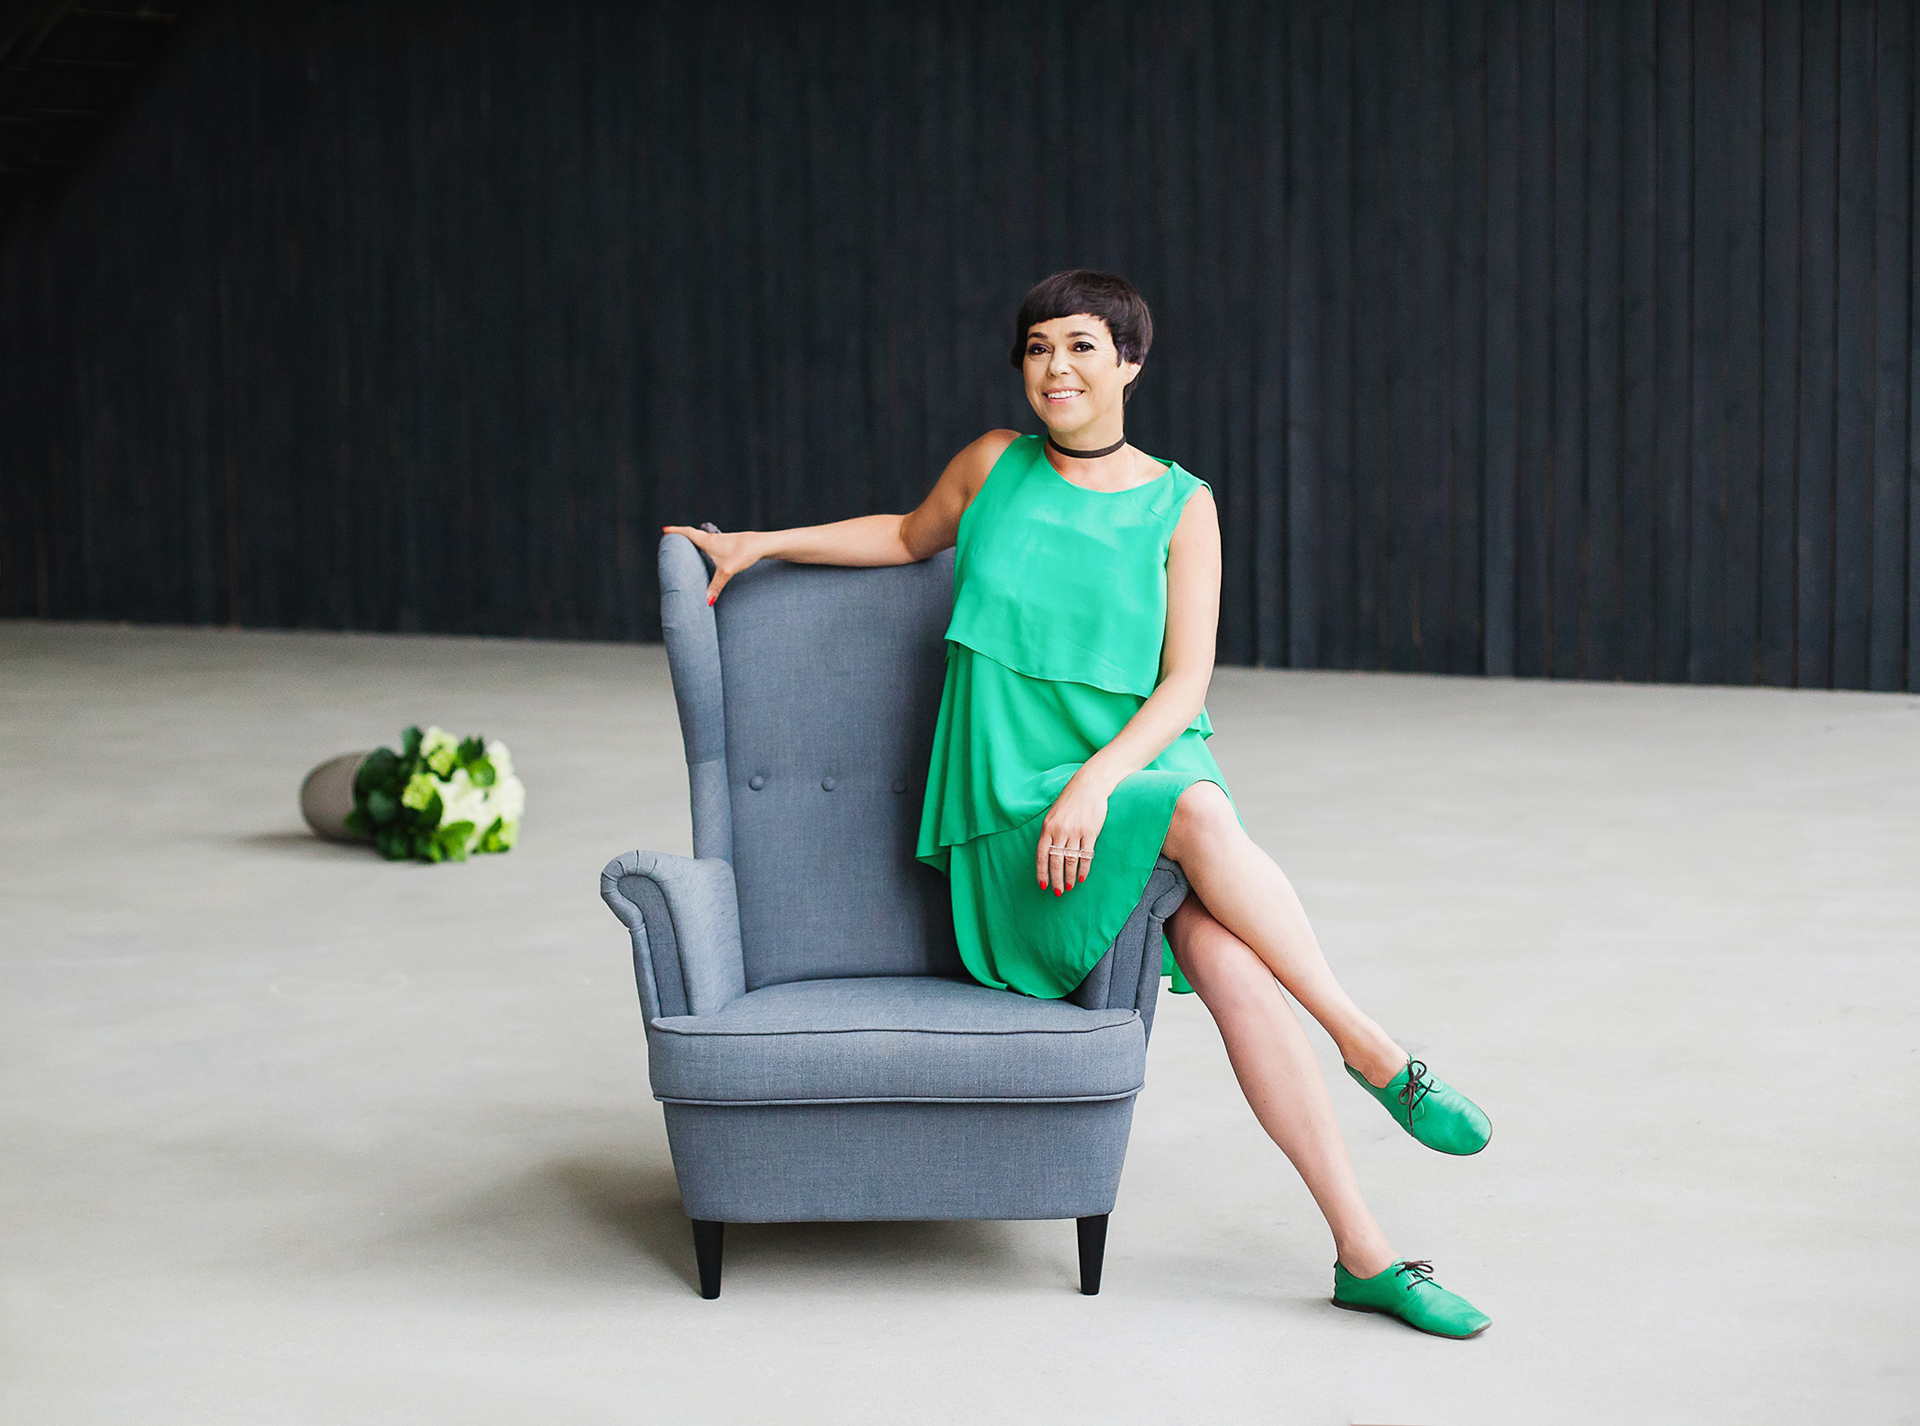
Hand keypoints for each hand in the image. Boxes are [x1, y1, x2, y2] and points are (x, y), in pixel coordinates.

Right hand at [662, 524, 762, 604]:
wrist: (762, 544)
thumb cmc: (743, 553)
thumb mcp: (727, 571)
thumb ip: (716, 586)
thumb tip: (706, 601)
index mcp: (708, 541)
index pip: (688, 533)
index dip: (676, 531)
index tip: (664, 529)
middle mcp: (714, 539)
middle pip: (694, 534)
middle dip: (683, 535)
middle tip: (672, 536)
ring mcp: (723, 541)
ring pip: (704, 539)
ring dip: (695, 540)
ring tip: (688, 545)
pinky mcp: (731, 544)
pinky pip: (713, 544)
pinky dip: (706, 546)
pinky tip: (711, 552)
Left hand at [1035, 772, 1111, 895]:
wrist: (1089, 786)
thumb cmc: (1071, 800)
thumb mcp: (1054, 815)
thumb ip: (1050, 833)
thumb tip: (1048, 854)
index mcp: (1048, 827)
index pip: (1041, 855)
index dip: (1042, 872)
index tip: (1043, 884)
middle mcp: (1060, 831)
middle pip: (1055, 861)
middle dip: (1056, 879)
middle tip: (1058, 892)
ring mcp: (1075, 832)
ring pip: (1070, 861)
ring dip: (1069, 876)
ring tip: (1069, 887)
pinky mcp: (1090, 832)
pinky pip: (1086, 855)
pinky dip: (1083, 869)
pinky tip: (1081, 877)